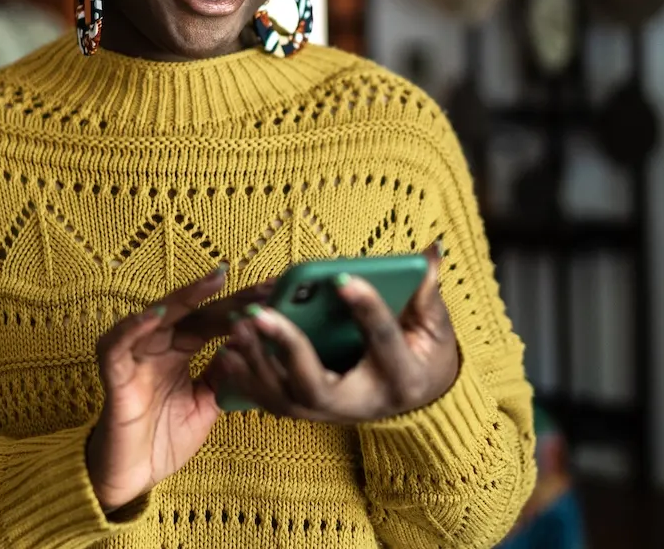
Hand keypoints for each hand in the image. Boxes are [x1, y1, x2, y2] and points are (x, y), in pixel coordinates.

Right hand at [85, 266, 272, 513]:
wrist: (133, 477)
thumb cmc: (164, 439)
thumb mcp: (206, 403)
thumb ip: (224, 374)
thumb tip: (249, 343)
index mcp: (179, 349)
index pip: (213, 319)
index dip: (242, 306)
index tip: (275, 293)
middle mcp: (158, 345)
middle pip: (192, 311)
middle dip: (227, 296)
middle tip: (261, 285)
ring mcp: (135, 355)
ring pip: (157, 315)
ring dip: (185, 298)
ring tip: (214, 281)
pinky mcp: (113, 373)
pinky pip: (118, 343)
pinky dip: (134, 327)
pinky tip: (157, 314)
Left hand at [210, 242, 459, 422]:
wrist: (418, 397)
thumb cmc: (426, 351)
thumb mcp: (435, 324)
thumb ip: (428, 290)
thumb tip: (431, 250)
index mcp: (401, 377)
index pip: (381, 340)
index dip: (365, 308)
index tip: (341, 278)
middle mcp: (362, 404)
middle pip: (316, 385)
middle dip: (286, 347)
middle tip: (259, 313)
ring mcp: (332, 414)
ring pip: (286, 398)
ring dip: (257, 362)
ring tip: (238, 325)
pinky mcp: (310, 413)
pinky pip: (273, 401)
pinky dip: (248, 378)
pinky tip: (228, 351)